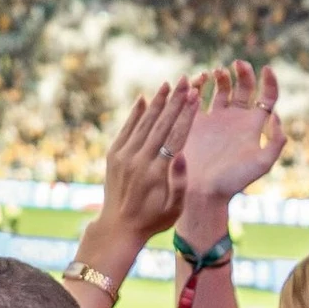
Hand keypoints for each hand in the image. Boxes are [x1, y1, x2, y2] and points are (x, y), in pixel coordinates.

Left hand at [96, 79, 195, 246]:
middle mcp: (139, 160)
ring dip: (156, 102)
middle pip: (161, 124)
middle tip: (185, 80)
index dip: (186, 114)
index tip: (195, 95)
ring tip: (167, 84)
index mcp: (157, 172)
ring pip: (143, 122)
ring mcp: (124, 156)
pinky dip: (135, 113)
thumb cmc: (153, 220)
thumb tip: (183, 155)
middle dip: (174, 100)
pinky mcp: (113, 155)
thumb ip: (180, 183)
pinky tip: (143, 98)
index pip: (176, 136)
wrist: (118, 227)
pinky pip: (126, 129)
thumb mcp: (174, 209)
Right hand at [178, 59, 285, 203]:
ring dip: (220, 76)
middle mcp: (236, 119)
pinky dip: (198, 85)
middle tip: (236, 65)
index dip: (270, 81)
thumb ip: (275, 141)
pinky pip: (197, 96)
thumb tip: (277, 116)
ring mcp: (216, 119)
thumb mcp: (261, 164)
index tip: (266, 68)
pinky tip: (198, 82)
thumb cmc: (232, 181)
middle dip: (243, 72)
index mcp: (253, 126)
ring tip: (215, 73)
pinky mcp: (195, 121)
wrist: (201, 191)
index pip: (268, 97)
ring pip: (221, 87)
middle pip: (244, 86)